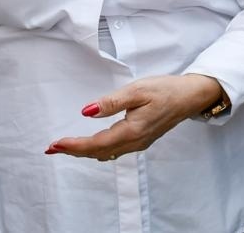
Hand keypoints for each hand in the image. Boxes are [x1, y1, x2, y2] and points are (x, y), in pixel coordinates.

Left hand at [47, 74, 224, 160]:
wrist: (191, 96)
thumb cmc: (166, 90)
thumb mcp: (138, 90)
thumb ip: (111, 102)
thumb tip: (87, 111)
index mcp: (132, 131)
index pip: (96, 144)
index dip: (73, 146)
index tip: (54, 145)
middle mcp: (134, 142)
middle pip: (98, 152)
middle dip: (74, 151)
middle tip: (52, 148)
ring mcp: (139, 143)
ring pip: (106, 153)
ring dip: (85, 151)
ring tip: (66, 146)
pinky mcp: (142, 139)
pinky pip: (115, 150)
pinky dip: (98, 149)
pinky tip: (92, 143)